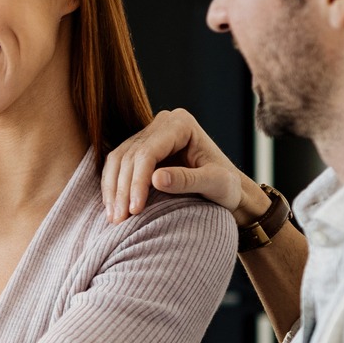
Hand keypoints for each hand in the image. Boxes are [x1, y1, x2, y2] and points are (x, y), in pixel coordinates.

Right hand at [101, 107, 264, 225]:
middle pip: (130, 155)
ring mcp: (150, 135)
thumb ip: (188, 180)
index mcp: (181, 124)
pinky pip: (118, 166)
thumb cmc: (228, 187)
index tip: (135, 210)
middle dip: (123, 189)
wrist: (230, 191)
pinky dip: (113, 188)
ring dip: (113, 190)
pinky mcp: (142, 150)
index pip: (148, 152)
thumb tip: (156, 178)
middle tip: (120, 219)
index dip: (137, 181)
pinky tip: (113, 208)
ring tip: (114, 218)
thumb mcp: (216, 184)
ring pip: (118, 160)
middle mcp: (163, 124)